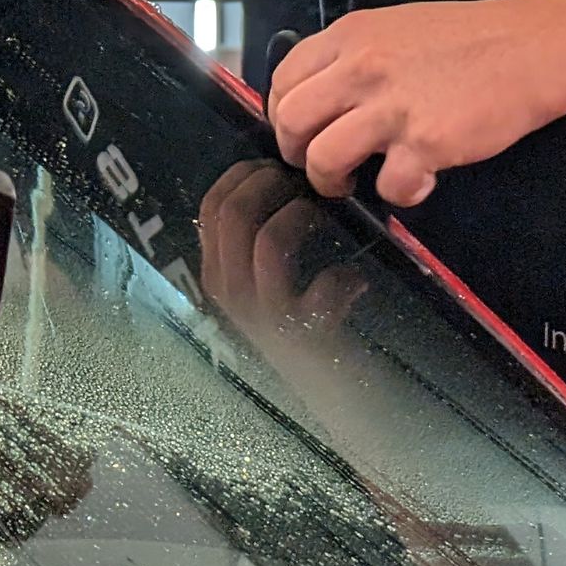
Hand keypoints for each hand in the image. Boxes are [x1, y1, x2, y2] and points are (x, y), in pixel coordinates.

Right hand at [196, 158, 368, 349]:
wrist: (334, 400)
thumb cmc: (307, 327)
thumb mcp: (270, 284)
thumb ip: (261, 241)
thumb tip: (278, 176)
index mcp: (218, 276)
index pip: (210, 208)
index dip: (242, 175)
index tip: (274, 165)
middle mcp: (230, 296)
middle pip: (231, 215)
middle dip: (269, 182)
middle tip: (302, 180)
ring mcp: (262, 317)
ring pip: (268, 240)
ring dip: (302, 215)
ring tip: (325, 214)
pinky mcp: (301, 336)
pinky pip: (321, 290)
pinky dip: (341, 277)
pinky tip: (355, 280)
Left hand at [268, 0, 564, 207]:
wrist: (533, 48)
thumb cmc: (475, 38)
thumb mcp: (399, 27)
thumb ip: (357, 56)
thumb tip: (326, 93)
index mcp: (353, 36)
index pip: (285, 78)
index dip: (282, 113)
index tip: (298, 131)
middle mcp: (363, 68)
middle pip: (292, 121)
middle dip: (296, 153)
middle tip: (318, 164)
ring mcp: (392, 107)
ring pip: (323, 158)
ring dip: (332, 181)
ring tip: (355, 181)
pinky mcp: (424, 142)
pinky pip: (388, 187)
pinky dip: (400, 194)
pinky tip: (419, 181)